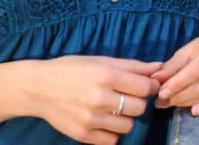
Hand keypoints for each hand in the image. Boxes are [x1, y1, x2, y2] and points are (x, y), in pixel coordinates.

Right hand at [26, 56, 160, 144]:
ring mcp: (91, 119)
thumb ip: (132, 66)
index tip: (143, 85)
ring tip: (113, 108)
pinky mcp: (83, 135)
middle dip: (138, 102)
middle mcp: (99, 98)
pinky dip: (113, 132)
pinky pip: (113, 140)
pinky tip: (105, 120)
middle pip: (140, 108)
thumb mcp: (101, 61)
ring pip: (128, 126)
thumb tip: (159, 68)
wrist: (39, 88)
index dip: (149, 86)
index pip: (145, 87)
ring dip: (126, 118)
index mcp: (105, 76)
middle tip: (127, 96)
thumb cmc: (71, 69)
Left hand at [152, 25, 198, 115]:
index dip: (178, 83)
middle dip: (179, 96)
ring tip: (171, 104)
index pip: (196, 70)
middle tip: (162, 101)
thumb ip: (172, 65)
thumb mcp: (187, 50)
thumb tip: (155, 79)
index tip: (161, 93)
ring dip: (188, 102)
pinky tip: (194, 111)